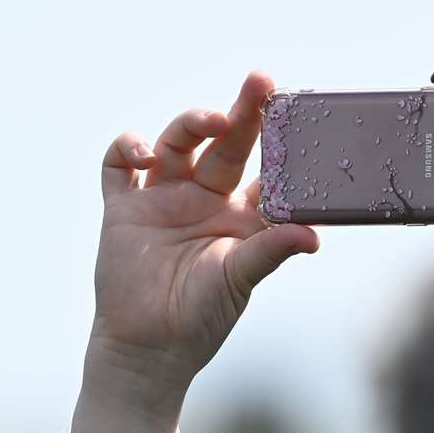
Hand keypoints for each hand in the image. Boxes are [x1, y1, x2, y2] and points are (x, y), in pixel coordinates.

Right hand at [89, 71, 319, 408]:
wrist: (148, 348)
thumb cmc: (201, 318)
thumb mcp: (240, 280)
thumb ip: (271, 250)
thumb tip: (313, 236)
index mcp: (241, 215)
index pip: (264, 167)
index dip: (279, 141)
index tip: (295, 113)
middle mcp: (204, 199)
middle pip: (225, 144)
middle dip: (244, 113)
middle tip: (261, 84)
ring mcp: (162, 198)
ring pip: (177, 143)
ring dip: (192, 124)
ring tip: (212, 121)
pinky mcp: (124, 207)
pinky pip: (119, 166)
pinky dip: (128, 148)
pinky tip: (145, 154)